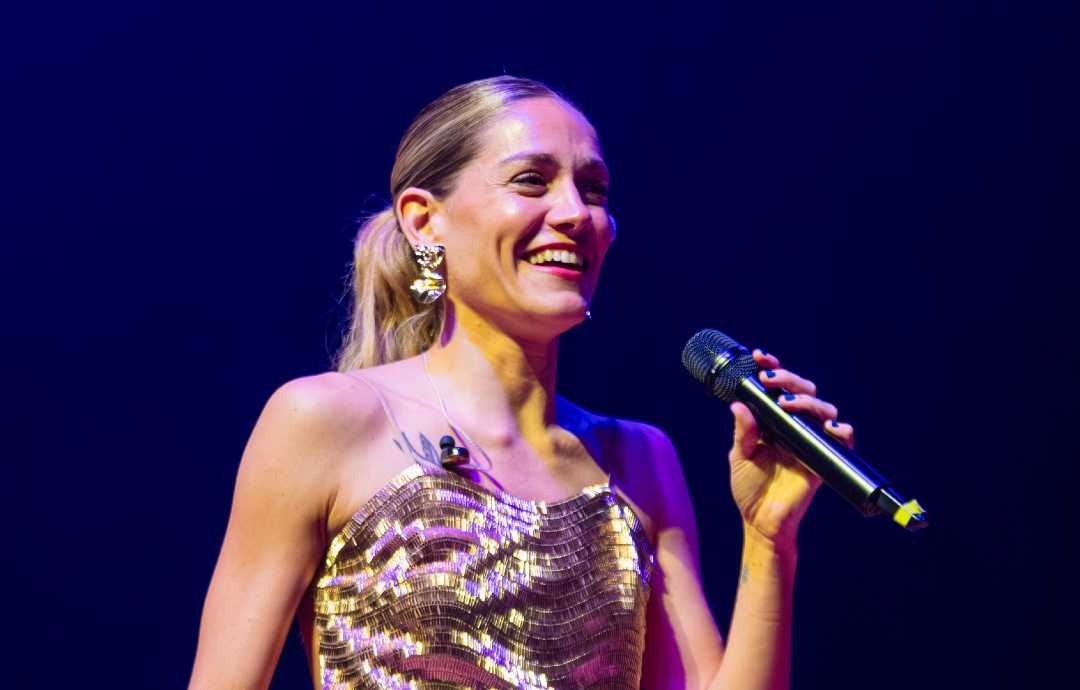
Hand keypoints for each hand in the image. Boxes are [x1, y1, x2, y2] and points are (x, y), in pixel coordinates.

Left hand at [728, 349, 854, 548]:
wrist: (761, 521)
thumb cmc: (749, 489)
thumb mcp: (740, 457)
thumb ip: (743, 433)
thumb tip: (739, 405)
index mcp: (773, 422)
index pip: (777, 389)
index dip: (773, 369)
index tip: (759, 356)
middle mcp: (794, 427)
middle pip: (803, 392)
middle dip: (789, 379)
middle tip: (770, 379)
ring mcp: (811, 441)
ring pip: (823, 410)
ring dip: (808, 401)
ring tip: (787, 403)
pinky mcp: (824, 460)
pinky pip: (841, 441)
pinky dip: (842, 432)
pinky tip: (829, 428)